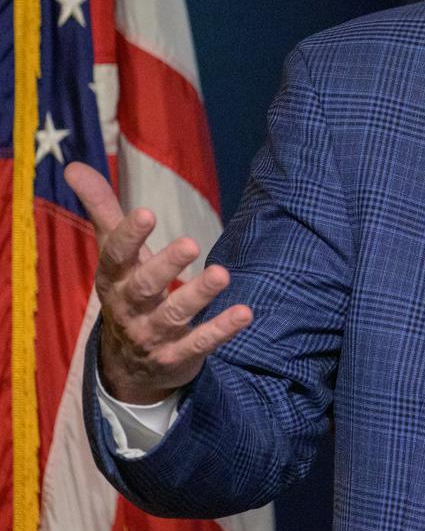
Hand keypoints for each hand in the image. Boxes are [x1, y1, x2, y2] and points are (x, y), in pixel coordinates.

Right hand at [65, 161, 252, 404]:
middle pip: (144, 286)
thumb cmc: (128, 290)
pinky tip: (245, 313)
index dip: (129, 236)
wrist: (128, 365)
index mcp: (113, 279)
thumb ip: (102, 210)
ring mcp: (152, 335)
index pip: (115, 256)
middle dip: (165, 266)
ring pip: (173, 315)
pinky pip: (199, 344)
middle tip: (191, 244)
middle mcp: (129, 307)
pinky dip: (221, 330)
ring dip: (198, 295)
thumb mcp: (114, 254)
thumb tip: (72, 164)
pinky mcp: (176, 357)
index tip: (147, 213)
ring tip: (223, 274)